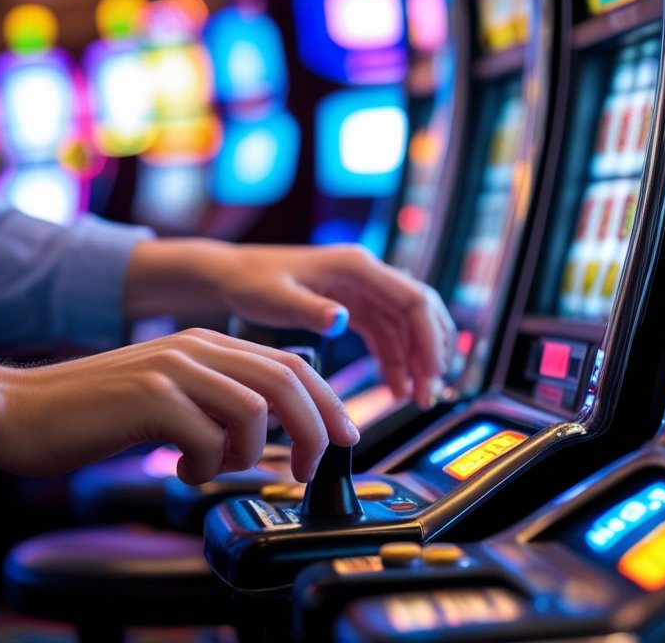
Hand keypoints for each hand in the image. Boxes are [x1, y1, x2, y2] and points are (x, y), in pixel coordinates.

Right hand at [0, 328, 357, 482]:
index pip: (290, 363)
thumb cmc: (93, 413)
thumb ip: (216, 402)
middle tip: (310, 468)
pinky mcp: (151, 398)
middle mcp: (195, 347)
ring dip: (250, 455)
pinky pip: (208, 439)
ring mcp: (173, 369)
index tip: (344, 437)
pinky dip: (204, 467)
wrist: (22, 410)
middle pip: (288, 381)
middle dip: (315, 430)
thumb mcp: (168, 396)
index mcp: (205, 343)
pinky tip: (177, 469)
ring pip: (255, 410)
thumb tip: (271, 433)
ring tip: (216, 467)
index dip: (328, 401)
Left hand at [125, 240, 456, 409]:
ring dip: (416, 361)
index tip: (433, 373)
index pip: (413, 300)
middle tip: (429, 393)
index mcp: (356, 267)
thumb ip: (309, 308)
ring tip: (417, 398)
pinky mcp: (352, 306)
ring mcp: (361, 290)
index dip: (430, 338)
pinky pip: (385, 334)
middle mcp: (366, 274)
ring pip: (405, 326)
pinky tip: (396, 387)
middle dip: (430, 352)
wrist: (231, 277)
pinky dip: (395, 360)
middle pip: (418, 312)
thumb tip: (341, 319)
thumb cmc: (251, 282)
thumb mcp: (276, 297)